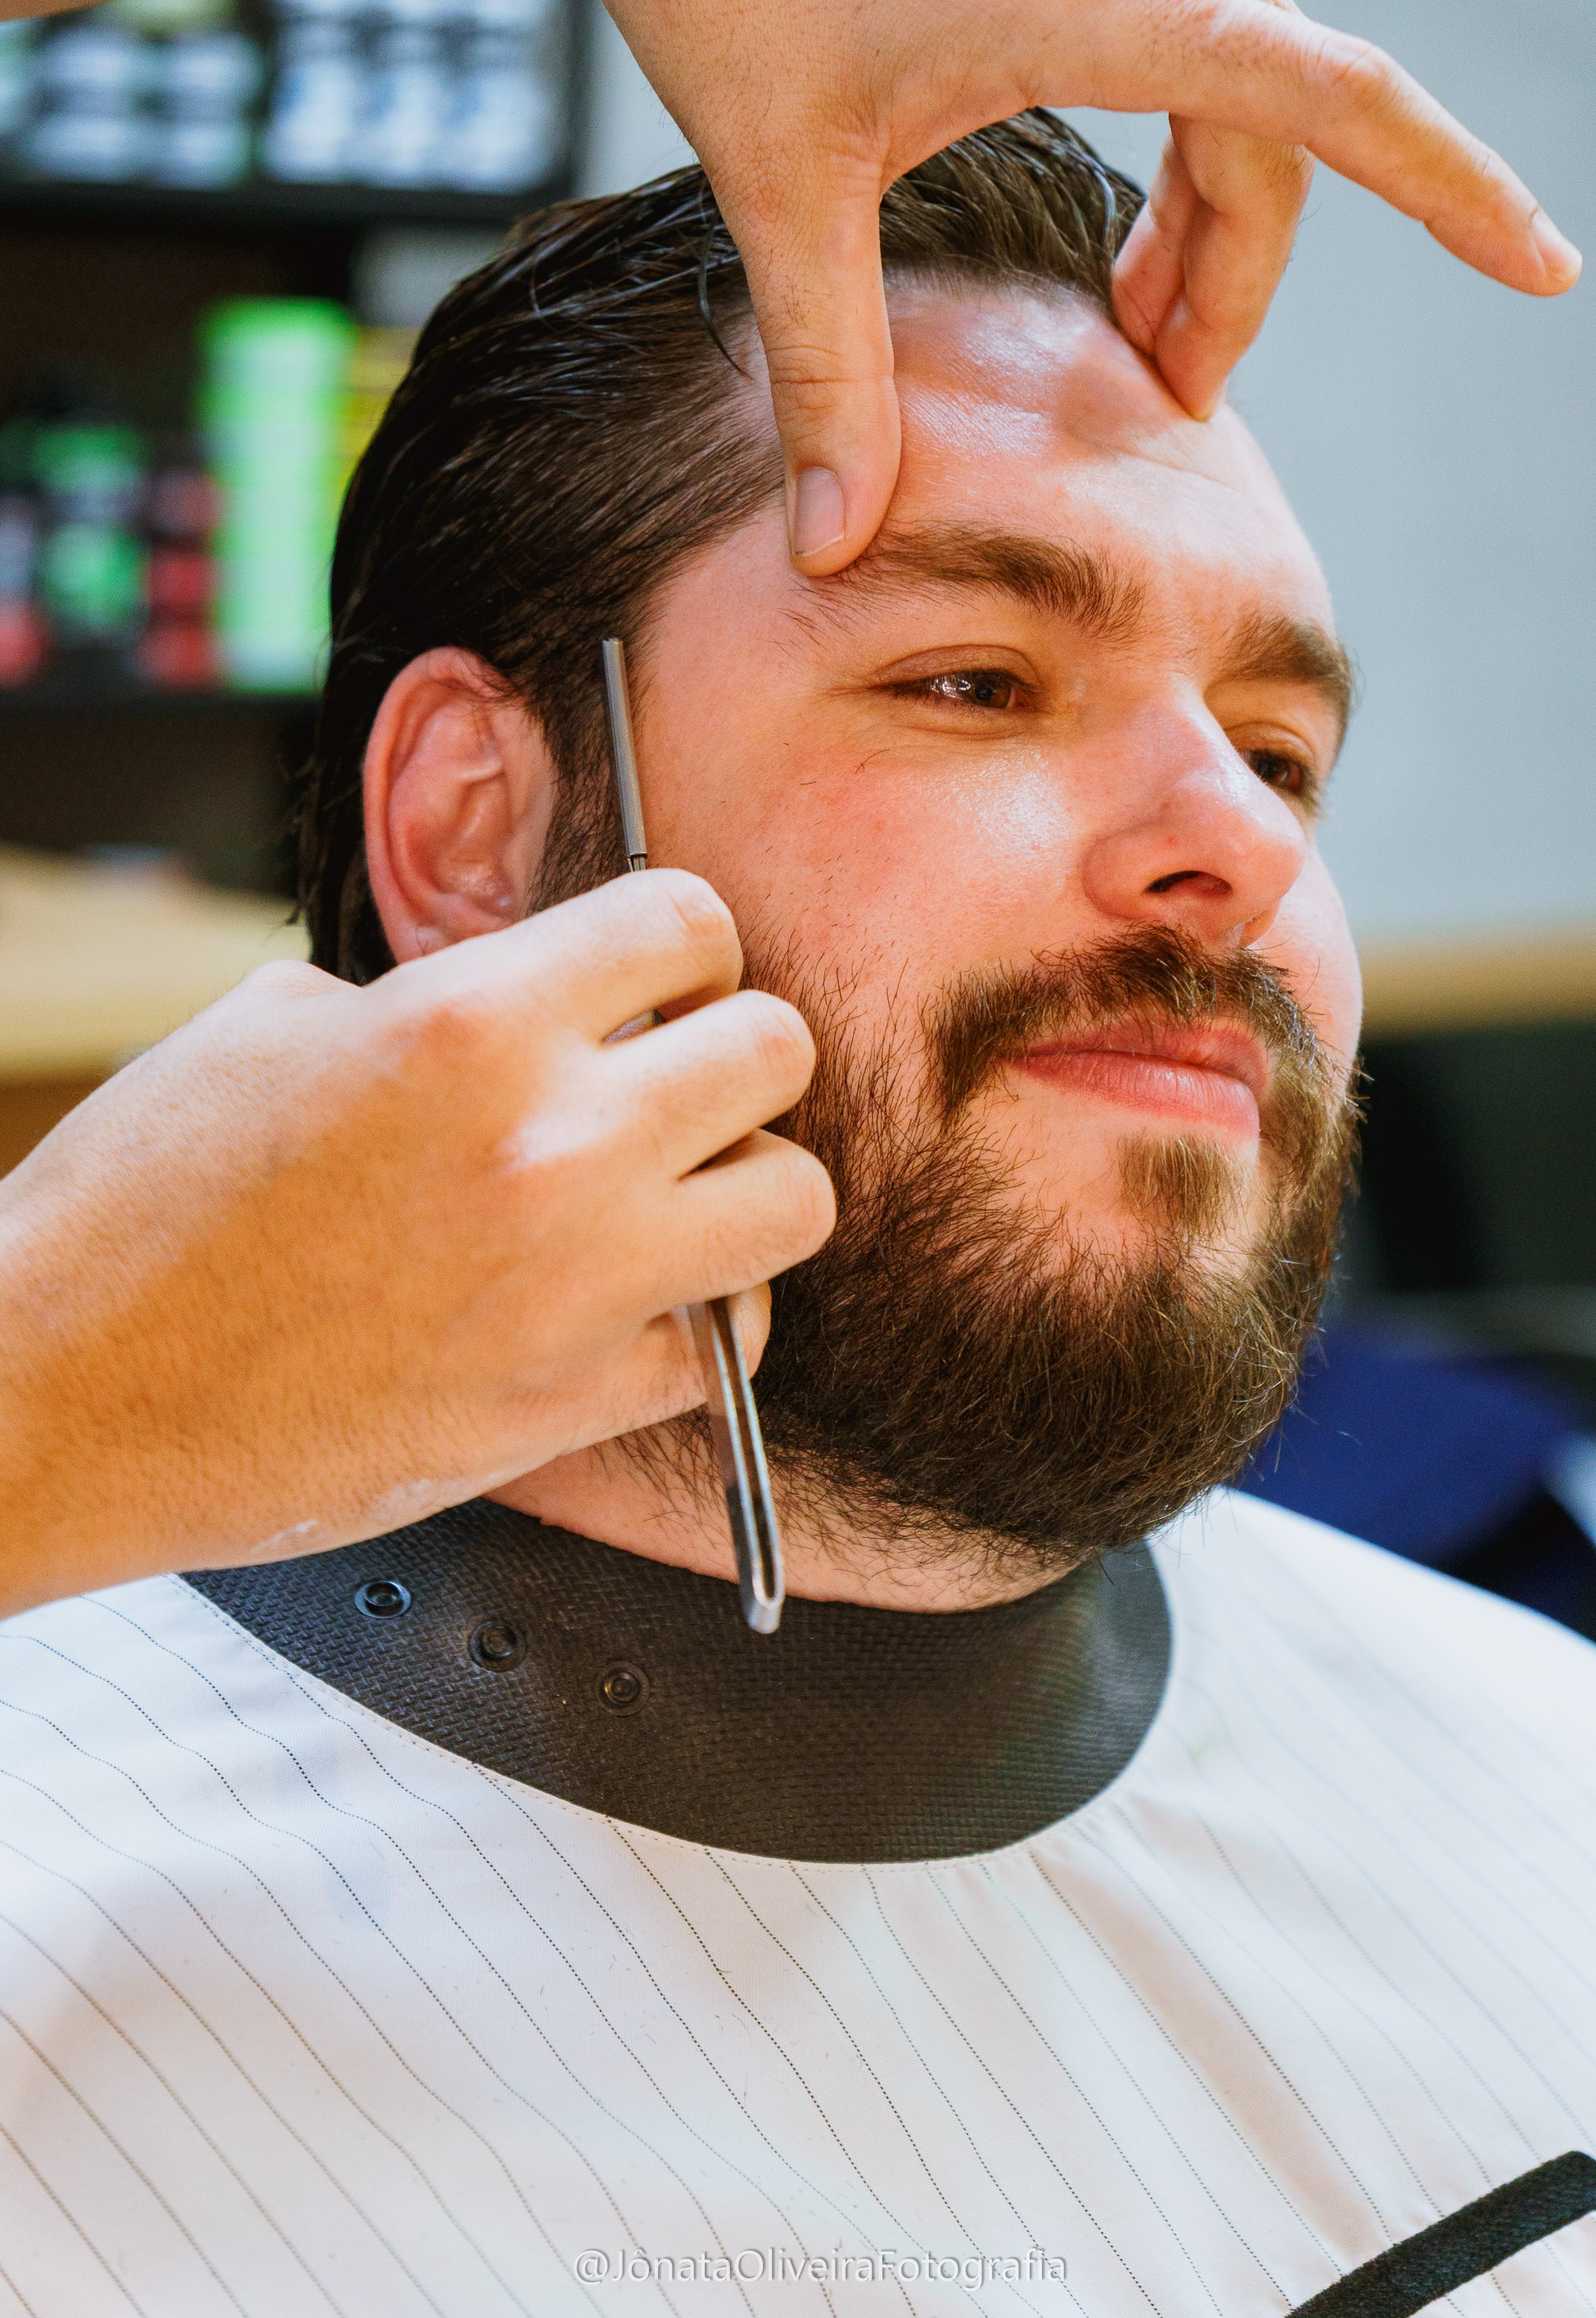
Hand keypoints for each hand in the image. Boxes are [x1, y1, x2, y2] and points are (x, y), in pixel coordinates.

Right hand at [0, 870, 832, 1617]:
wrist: (69, 1396)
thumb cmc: (141, 1205)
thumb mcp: (267, 1027)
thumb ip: (429, 999)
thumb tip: (524, 1000)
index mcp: (468, 1017)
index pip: (690, 918)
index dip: (683, 941)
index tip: (658, 977)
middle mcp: (552, 1140)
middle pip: (779, 1049)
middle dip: (733, 1053)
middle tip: (674, 1084)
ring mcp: (574, 1282)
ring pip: (794, 1200)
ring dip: (746, 1187)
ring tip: (675, 1198)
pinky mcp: (568, 1407)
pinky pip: (728, 1348)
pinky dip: (703, 1323)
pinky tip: (639, 1308)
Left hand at [532, 0, 1579, 572]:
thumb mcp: (778, 183)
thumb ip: (827, 375)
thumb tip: (832, 542)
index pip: (1334, 99)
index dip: (1455, 188)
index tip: (1543, 259)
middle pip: (1278, 133)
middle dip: (1235, 285)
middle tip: (1165, 403)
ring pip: (1249, 83)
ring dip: (1214, 221)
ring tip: (1140, 333)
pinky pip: (1205, 30)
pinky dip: (1187, 143)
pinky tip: (1124, 220)